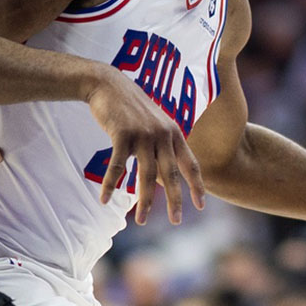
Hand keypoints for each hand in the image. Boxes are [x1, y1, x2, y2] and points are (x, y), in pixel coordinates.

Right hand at [85, 66, 205, 224]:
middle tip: (176, 221)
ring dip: (144, 200)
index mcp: (174, 133)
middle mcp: (162, 134)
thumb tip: (167, 174)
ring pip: (146, 175)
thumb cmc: (132, 107)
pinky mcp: (122, 134)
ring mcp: (143, 134)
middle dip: (175, 200)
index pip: (191, 163)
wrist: (109, 84)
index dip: (197, 185)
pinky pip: (118, 166)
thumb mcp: (155, 123)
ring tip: (142, 220)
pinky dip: (110, 184)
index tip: (201, 205)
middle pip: (171, 174)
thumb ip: (164, 145)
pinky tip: (104, 199)